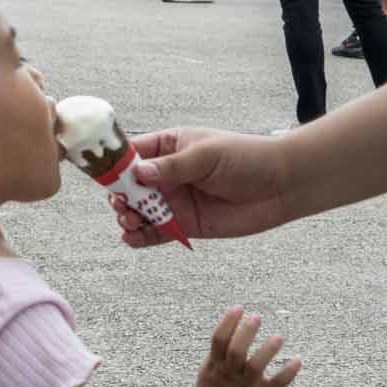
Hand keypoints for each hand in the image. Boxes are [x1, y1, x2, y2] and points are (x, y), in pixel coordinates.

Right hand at [109, 128, 296, 247]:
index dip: (115, 164)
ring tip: (128, 222)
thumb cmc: (246, 158)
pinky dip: (141, 237)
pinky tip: (132, 238)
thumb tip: (138, 173)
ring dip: (128, 217)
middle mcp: (167, 174)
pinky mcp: (186, 225)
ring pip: (139, 211)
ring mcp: (175, 200)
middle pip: (129, 186)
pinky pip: (156, 233)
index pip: (132, 154)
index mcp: (168, 147)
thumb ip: (173, 166)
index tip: (105, 176)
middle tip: (121, 205)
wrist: (282, 186)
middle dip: (119, 195)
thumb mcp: (207, 155)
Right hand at [192, 307, 300, 386]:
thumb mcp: (208, 372)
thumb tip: (228, 329)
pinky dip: (288, 372)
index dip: (228, 321)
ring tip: (278, 337)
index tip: (239, 307)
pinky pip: (277, 384)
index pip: (219, 338)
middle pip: (236, 350)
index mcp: (215, 366)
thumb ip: (217, 355)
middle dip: (246, 332)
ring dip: (267, 350)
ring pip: (255, 366)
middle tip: (257, 317)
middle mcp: (230, 375)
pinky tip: (297, 360)